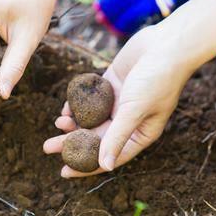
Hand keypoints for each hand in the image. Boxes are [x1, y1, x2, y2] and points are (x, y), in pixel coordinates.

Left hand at [43, 0, 215, 177]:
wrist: (168, 44)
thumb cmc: (158, 79)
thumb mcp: (135, 111)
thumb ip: (117, 137)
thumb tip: (105, 166)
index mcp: (140, 134)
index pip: (109, 156)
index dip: (86, 166)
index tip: (63, 172)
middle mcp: (128, 120)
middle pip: (95, 138)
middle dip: (71, 143)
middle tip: (47, 148)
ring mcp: (119, 102)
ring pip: (91, 118)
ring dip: (73, 123)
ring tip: (57, 124)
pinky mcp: (112, 83)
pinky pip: (90, 98)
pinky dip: (78, 103)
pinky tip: (65, 107)